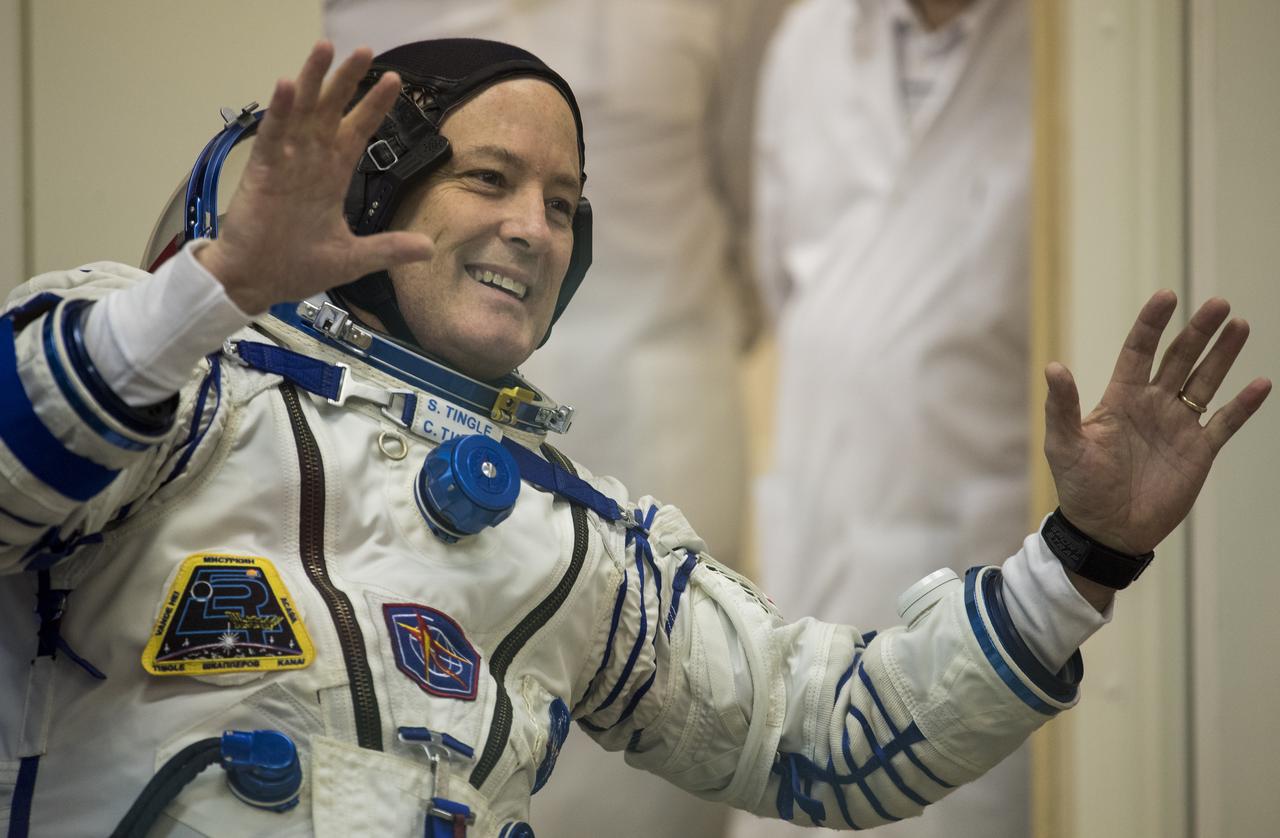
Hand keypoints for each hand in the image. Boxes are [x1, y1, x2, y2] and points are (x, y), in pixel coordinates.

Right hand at [197, 41, 433, 312]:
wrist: (257, 283)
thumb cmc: (296, 267)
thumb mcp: (354, 258)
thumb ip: (389, 248)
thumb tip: (428, 249)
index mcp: (331, 177)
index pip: (358, 131)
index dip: (374, 106)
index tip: (394, 81)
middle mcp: (310, 162)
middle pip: (331, 111)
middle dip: (347, 80)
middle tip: (364, 50)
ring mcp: (285, 164)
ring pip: (300, 112)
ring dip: (312, 80)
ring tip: (324, 48)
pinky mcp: (262, 173)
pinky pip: (271, 136)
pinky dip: (278, 112)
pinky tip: (286, 86)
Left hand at [1044, 291, 1270, 556]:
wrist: (1106, 531)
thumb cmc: (1079, 487)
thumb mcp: (1064, 445)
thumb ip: (1062, 407)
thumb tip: (1054, 367)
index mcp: (1120, 398)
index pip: (1139, 351)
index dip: (1152, 324)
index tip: (1166, 296)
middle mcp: (1152, 405)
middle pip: (1179, 358)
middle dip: (1198, 331)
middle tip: (1218, 303)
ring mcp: (1177, 426)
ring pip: (1204, 381)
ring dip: (1223, 354)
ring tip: (1239, 324)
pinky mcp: (1198, 452)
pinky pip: (1225, 422)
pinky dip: (1243, 405)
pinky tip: (1261, 383)